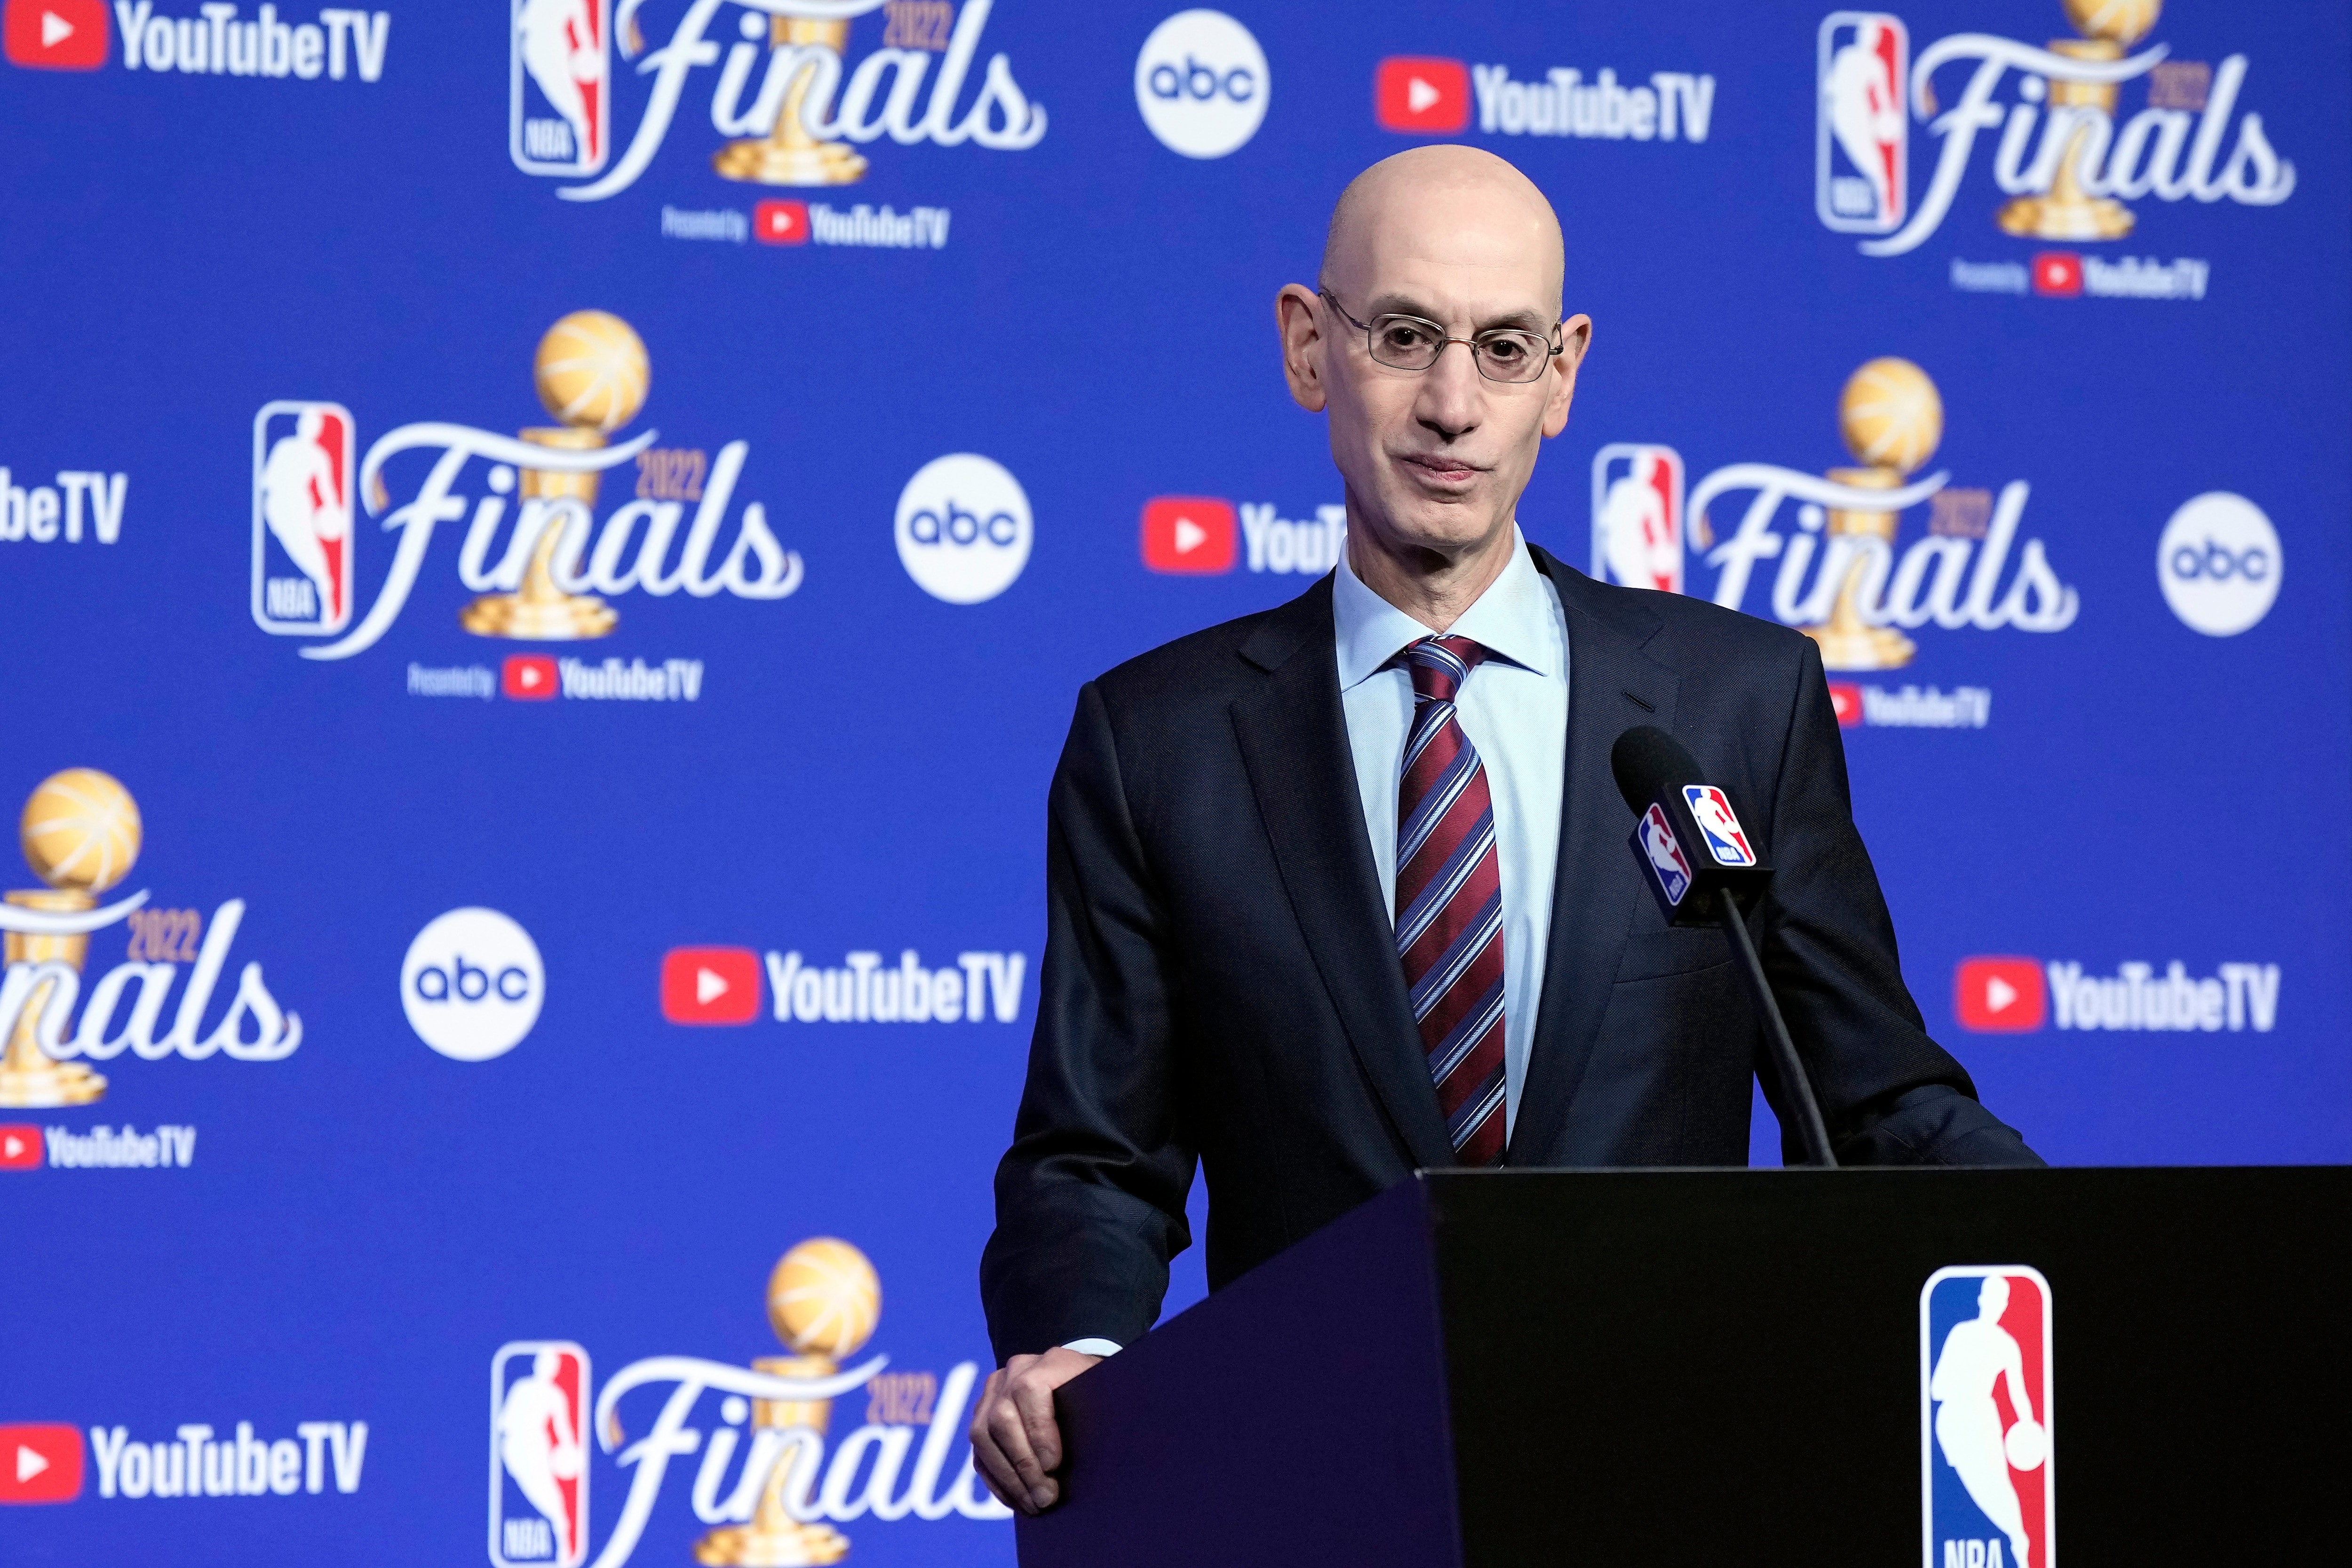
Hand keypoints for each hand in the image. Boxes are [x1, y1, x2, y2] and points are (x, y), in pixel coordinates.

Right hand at [968, 1345, 1101, 1514]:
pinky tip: (1018, 1501)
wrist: (1084, 1387)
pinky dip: (997, 1481)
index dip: (1038, 1430)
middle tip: (1046, 1497)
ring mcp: (994, 1393)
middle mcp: (1015, 1371)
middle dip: (1023, 1465)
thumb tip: (1108, 1453)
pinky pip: (979, 1452)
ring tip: (1033, 1504)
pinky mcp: (982, 1417)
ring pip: (982, 1436)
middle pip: (1002, 1418)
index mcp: (1051, 1362)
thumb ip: (1107, 1417)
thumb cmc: (1102, 1399)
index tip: (1054, 1466)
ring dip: (1008, 1478)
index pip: (1031, 1389)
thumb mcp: (1109, 1400)